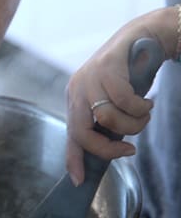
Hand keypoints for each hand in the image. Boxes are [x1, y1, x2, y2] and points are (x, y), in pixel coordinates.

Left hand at [65, 33, 154, 185]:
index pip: (70, 135)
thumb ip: (105, 126)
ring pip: (106, 118)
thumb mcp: (113, 104)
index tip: (78, 180)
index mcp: (75, 100)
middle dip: (108, 147)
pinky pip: (123, 100)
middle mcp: (76, 89)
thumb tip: (105, 153)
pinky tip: (147, 102)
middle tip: (129, 149)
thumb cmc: (129, 76)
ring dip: (133, 124)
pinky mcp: (105, 67)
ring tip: (144, 115)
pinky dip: (140, 107)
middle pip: (82, 132)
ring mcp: (88, 77)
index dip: (73, 159)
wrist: (143, 37)